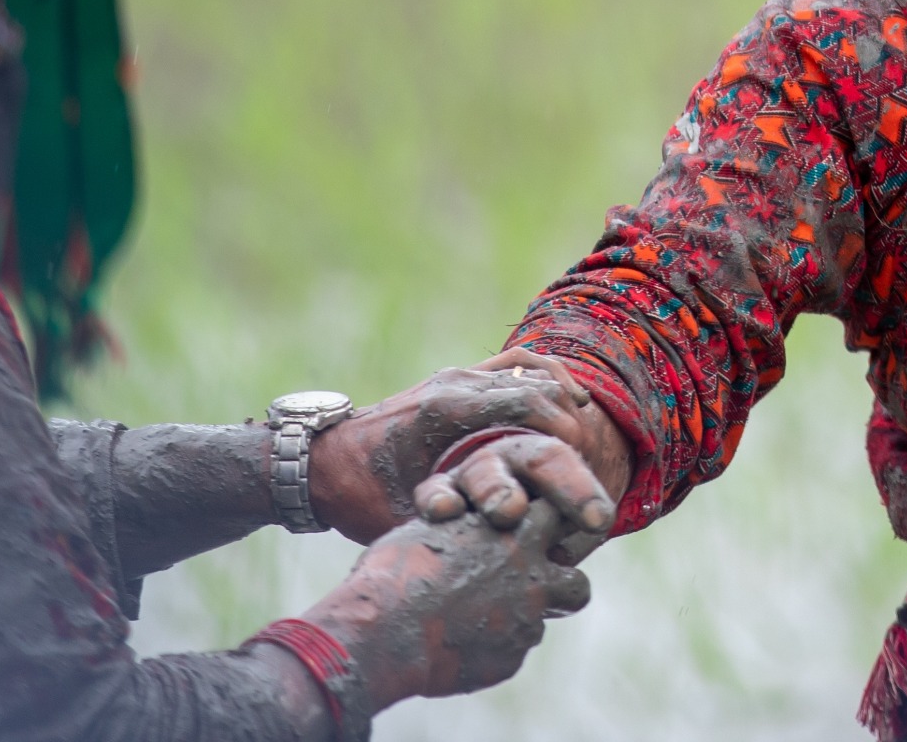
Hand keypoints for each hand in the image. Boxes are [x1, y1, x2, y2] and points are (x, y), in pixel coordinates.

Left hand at [310, 353, 631, 544]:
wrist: (315, 463)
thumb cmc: (356, 496)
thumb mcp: (403, 518)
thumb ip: (451, 522)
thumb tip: (505, 542)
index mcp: (445, 410)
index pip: (524, 402)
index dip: (562, 429)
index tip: (582, 462)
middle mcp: (454, 384)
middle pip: (533, 383)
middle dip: (570, 416)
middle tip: (590, 455)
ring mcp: (455, 376)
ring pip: (527, 368)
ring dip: (560, 395)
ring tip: (584, 430)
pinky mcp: (455, 380)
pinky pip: (512, 364)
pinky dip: (543, 377)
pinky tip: (566, 402)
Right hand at [311, 502, 591, 708]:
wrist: (384, 632)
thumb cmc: (397, 571)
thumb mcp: (433, 529)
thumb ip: (468, 529)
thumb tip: (467, 528)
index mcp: (518, 531)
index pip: (560, 517)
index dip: (549, 530)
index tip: (539, 537)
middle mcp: (533, 575)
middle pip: (577, 582)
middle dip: (561, 587)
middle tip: (533, 589)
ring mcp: (526, 620)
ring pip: (546, 622)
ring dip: (526, 618)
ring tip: (489, 619)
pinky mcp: (510, 658)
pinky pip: (511, 651)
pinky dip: (493, 648)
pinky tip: (460, 646)